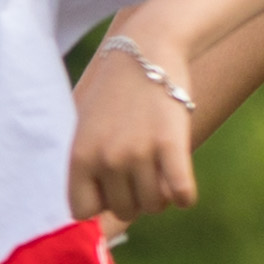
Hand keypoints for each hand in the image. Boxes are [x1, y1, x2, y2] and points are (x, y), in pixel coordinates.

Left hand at [68, 39, 200, 222]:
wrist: (147, 51)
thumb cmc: (116, 94)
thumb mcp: (85, 129)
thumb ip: (87, 166)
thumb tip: (92, 212)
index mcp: (78, 156)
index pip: (82, 212)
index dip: (99, 205)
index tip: (111, 192)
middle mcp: (105, 159)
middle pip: (123, 211)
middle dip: (134, 200)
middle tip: (142, 176)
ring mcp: (138, 153)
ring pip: (153, 205)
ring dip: (160, 196)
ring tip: (160, 174)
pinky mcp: (170, 144)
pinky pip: (180, 193)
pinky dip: (184, 196)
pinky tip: (183, 189)